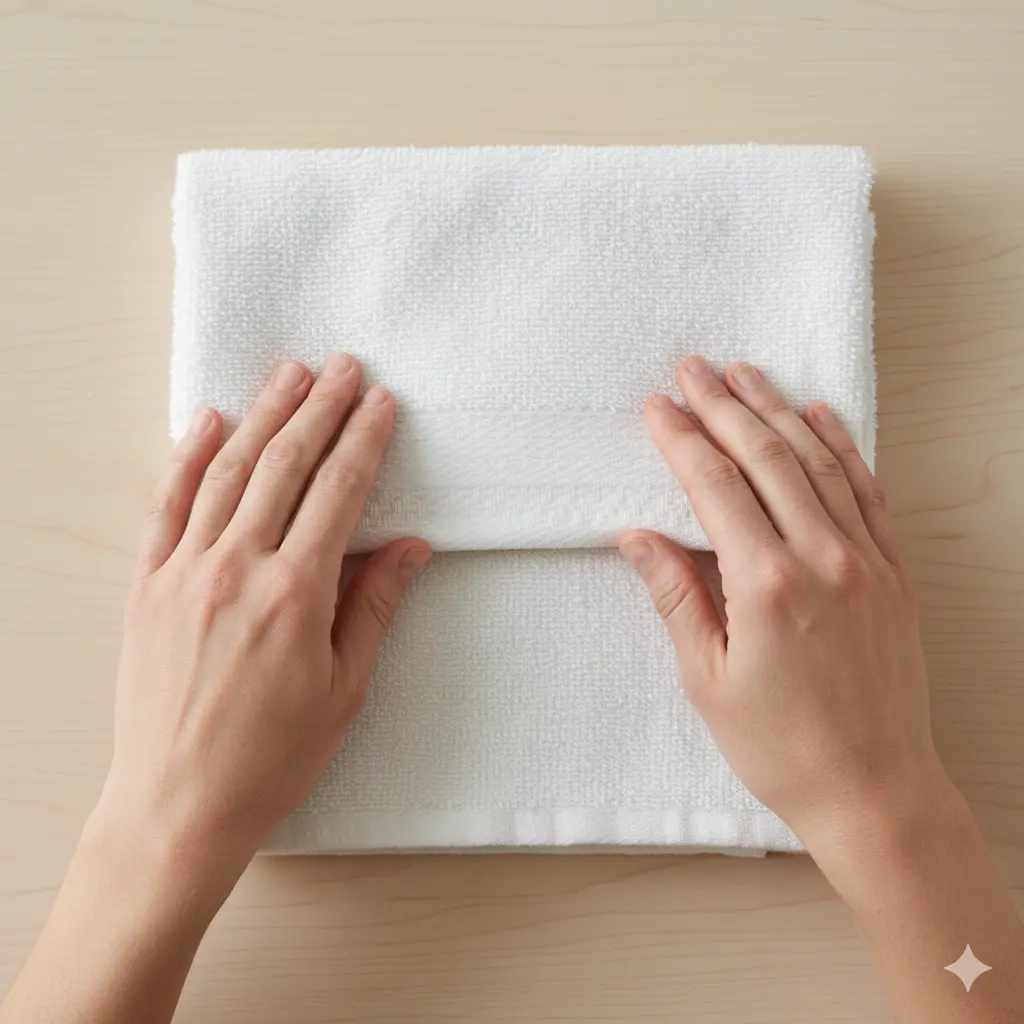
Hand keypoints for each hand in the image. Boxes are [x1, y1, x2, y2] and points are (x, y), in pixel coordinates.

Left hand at [95, 354, 428, 891]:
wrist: (178, 805)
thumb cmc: (271, 758)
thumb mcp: (345, 689)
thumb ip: (374, 607)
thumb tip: (410, 548)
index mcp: (296, 594)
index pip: (338, 493)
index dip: (364, 440)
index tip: (380, 403)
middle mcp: (238, 569)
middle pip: (286, 466)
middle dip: (320, 409)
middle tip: (344, 367)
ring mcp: (185, 572)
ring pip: (228, 472)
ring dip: (264, 417)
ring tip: (289, 375)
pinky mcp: (147, 586)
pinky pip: (166, 505)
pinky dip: (187, 458)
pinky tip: (209, 422)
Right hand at [620, 356, 949, 852]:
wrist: (874, 790)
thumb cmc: (783, 747)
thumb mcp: (708, 679)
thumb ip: (676, 596)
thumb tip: (638, 539)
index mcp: (766, 585)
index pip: (715, 487)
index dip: (681, 439)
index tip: (659, 407)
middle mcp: (821, 559)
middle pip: (764, 458)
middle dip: (723, 406)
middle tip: (694, 368)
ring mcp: (865, 561)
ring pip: (816, 462)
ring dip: (776, 412)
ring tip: (746, 374)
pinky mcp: (893, 573)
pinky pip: (866, 490)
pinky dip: (841, 447)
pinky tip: (819, 417)